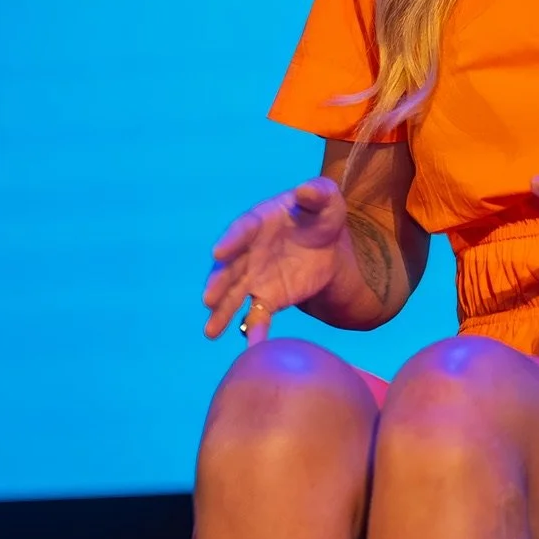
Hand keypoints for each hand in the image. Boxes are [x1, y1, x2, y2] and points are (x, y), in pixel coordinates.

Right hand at [202, 178, 347, 344]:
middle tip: (208, 299)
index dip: (231, 241)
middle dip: (218, 283)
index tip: (218, 252)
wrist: (329, 246)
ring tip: (211, 331)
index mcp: (259, 222)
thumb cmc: (321, 215)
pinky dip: (253, 330)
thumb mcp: (327, 200)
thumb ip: (318, 193)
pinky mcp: (268, 298)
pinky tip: (251, 347)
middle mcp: (249, 251)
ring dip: (222, 312)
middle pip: (230, 267)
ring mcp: (255, 276)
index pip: (241, 230)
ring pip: (234, 295)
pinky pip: (257, 315)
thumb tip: (306, 191)